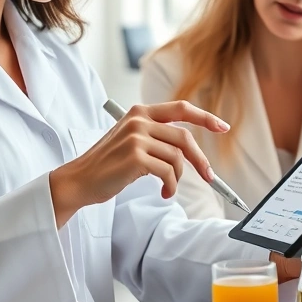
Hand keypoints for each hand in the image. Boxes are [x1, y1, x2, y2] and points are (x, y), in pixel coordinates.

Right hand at [49, 101, 229, 226]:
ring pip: (177, 158)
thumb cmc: (107, 165)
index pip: (180, 109)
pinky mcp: (135, 156)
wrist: (79, 180)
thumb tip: (189, 148)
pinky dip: (171, 186)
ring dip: (179, 178)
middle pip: (185, 138)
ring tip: (168, 187)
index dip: (205, 117)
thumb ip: (155, 135)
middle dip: (200, 160)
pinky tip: (163, 192)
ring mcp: (136, 137)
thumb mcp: (130, 140)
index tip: (222, 127)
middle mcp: (138, 120)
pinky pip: (168, 172)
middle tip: (209, 176)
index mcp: (139, 112)